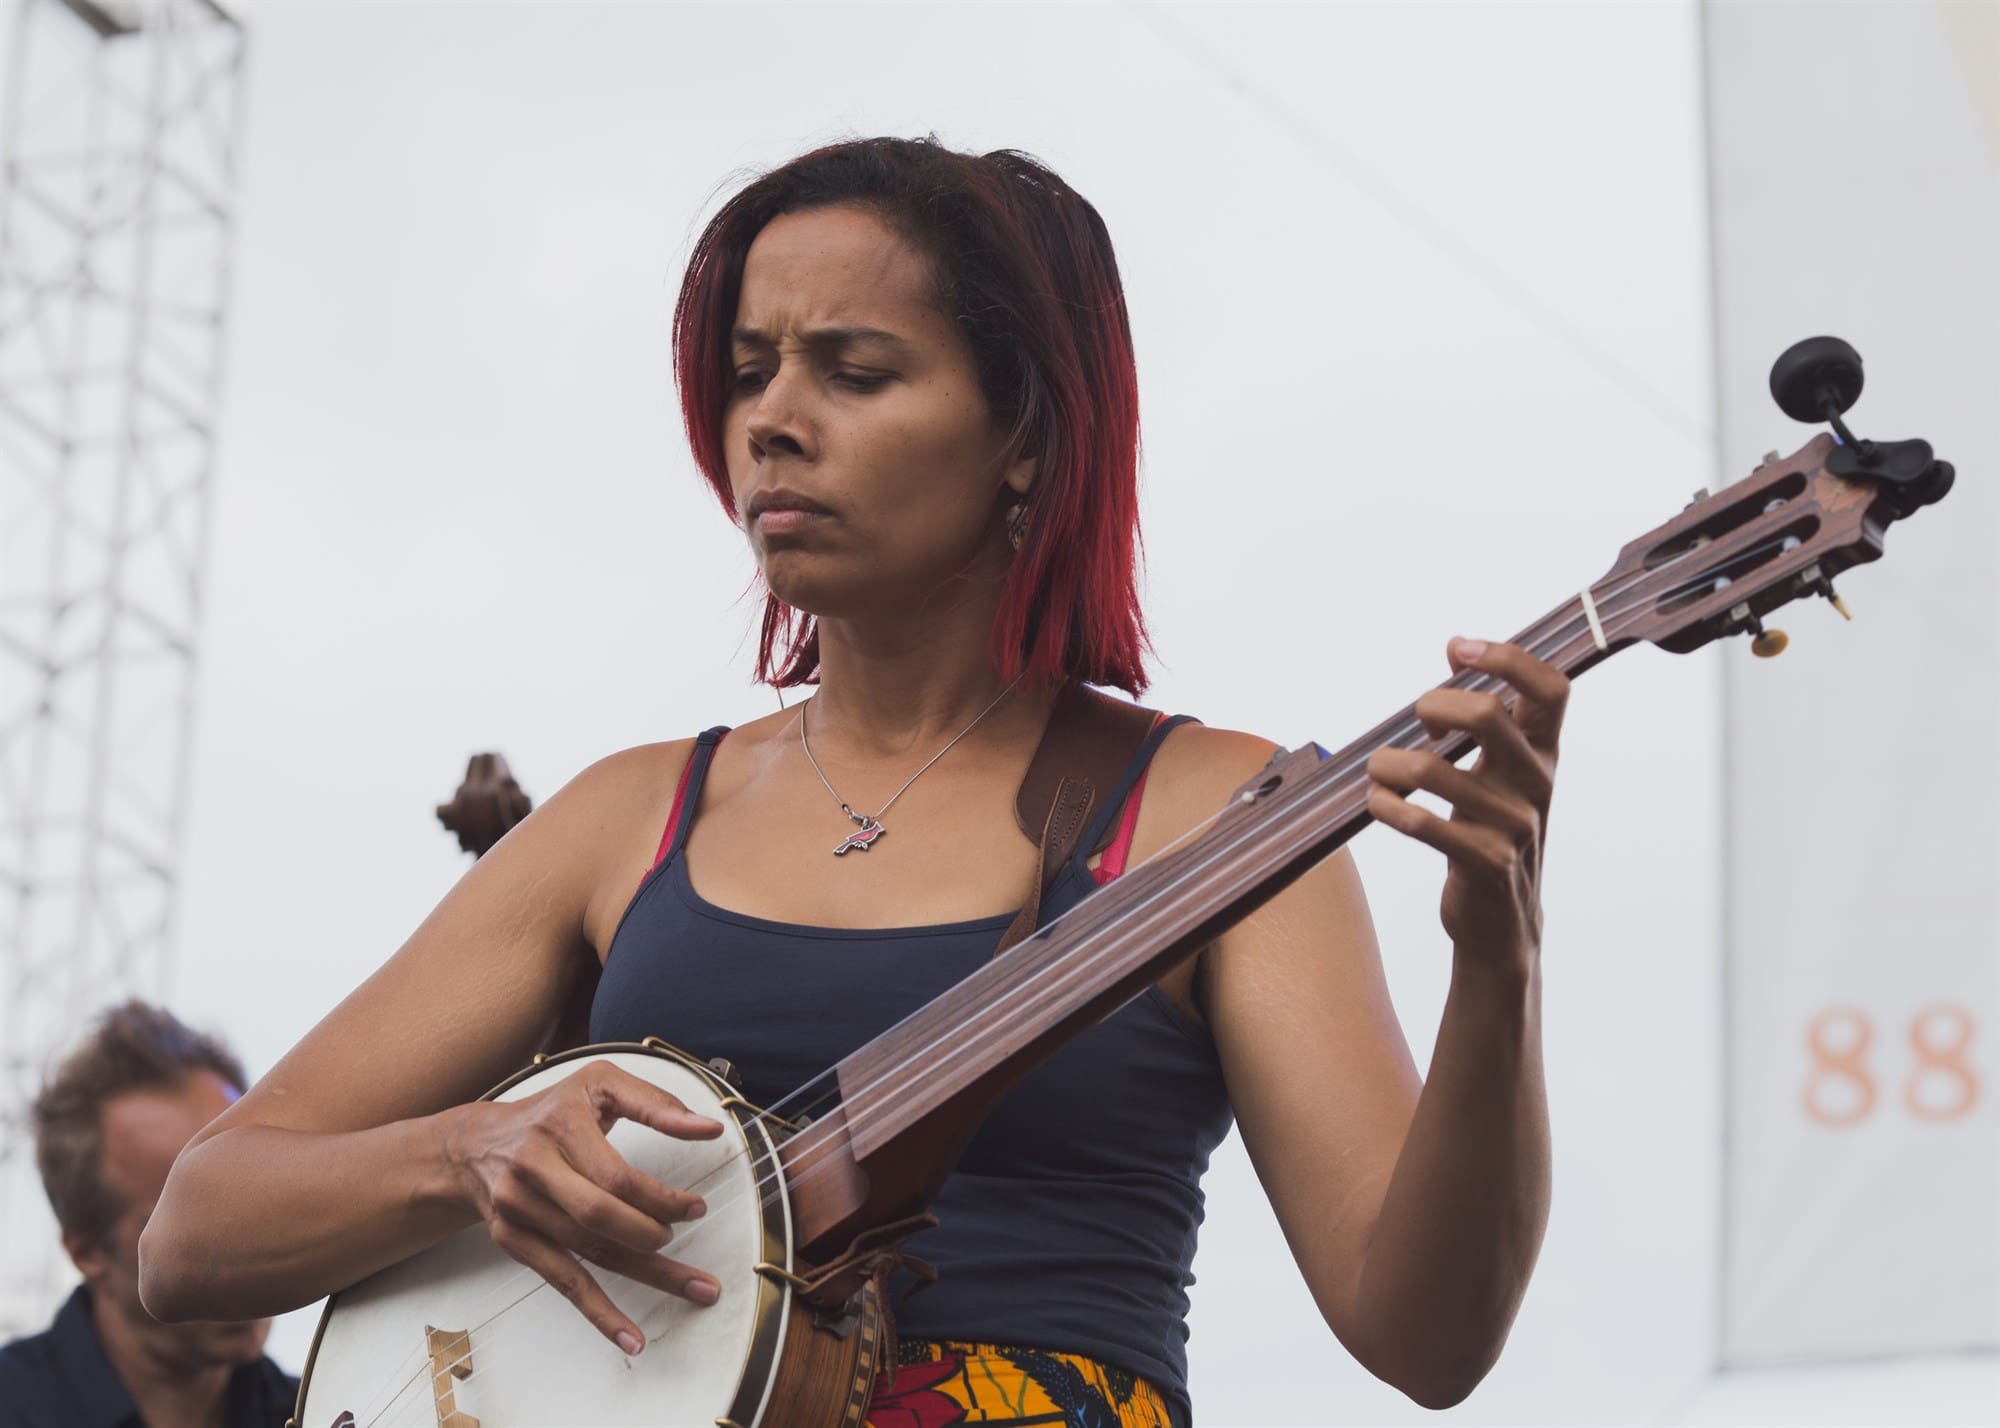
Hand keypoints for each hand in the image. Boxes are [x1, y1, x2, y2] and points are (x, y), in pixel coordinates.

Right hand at [442, 1061, 725, 1354]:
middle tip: (689, 1242)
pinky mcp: (512, 1239)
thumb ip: (657, 1103)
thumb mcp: (601, 1084)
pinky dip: (599, 1314)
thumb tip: (710, 1128)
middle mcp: (534, 1167)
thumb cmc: (554, 1111)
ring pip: (589, 1252)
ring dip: (646, 1275)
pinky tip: (631, 1337)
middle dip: (653, 1237)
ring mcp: (519, 1207)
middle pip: (599, 1217)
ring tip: (694, 1288)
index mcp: (561, 1125)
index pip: (616, 1175)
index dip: (661, 1198)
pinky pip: (562, 1282)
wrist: (476, 1144)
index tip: (695, 1208)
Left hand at [1364, 637, 1568, 974]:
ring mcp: (1514, 826)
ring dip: (1387, 764)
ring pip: (1433, 769)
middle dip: (1432, 705)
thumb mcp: (1501, 773)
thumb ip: (1488, 720)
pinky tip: (1379, 803)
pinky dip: (1387, 806)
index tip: (1458, 650)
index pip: (1551, 688)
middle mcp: (1536, 784)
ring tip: (1378, 771)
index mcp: (1544, 754)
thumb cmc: (1490, 832)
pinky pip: (1423, 823)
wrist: (1502, 921)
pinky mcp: (1487, 863)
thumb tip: (1457, 650)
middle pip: (1485, 713)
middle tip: (1417, 723)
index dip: (1508, 656)